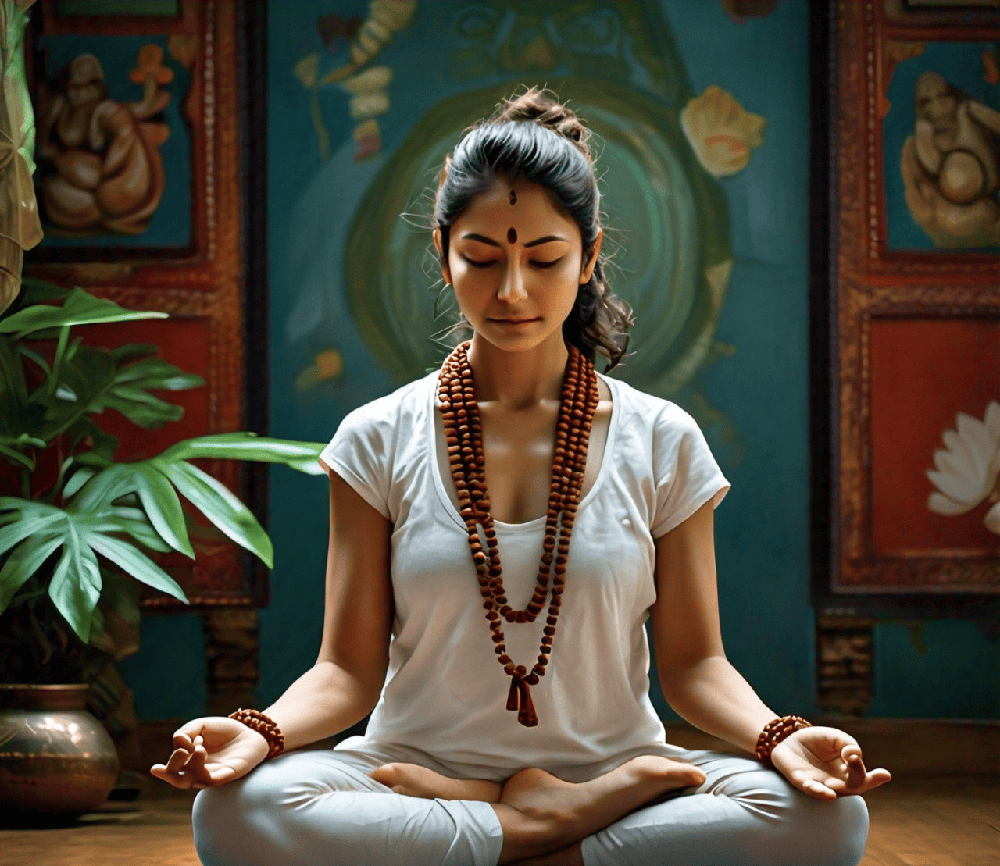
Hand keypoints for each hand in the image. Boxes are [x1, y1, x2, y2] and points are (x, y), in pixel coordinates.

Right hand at [150, 716, 269, 788]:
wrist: (251, 731)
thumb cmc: (224, 731)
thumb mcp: (202, 726)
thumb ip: (187, 731)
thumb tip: (177, 742)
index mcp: (188, 762)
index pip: (172, 771)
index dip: (162, 773)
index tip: (154, 768)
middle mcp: (197, 772)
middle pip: (179, 780)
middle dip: (174, 770)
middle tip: (181, 752)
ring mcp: (211, 776)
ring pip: (194, 780)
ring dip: (192, 765)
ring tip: (199, 748)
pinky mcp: (226, 776)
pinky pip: (212, 780)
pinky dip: (206, 771)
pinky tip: (204, 754)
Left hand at [770, 725, 890, 800]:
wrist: (788, 739)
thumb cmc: (815, 741)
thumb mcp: (834, 736)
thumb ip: (847, 743)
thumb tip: (853, 755)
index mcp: (847, 770)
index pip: (865, 777)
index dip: (876, 779)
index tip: (885, 774)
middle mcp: (836, 781)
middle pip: (854, 787)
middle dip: (862, 780)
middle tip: (861, 767)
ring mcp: (820, 783)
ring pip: (835, 791)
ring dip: (842, 788)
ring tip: (849, 784)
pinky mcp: (802, 782)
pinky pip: (812, 790)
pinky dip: (820, 792)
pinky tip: (829, 793)